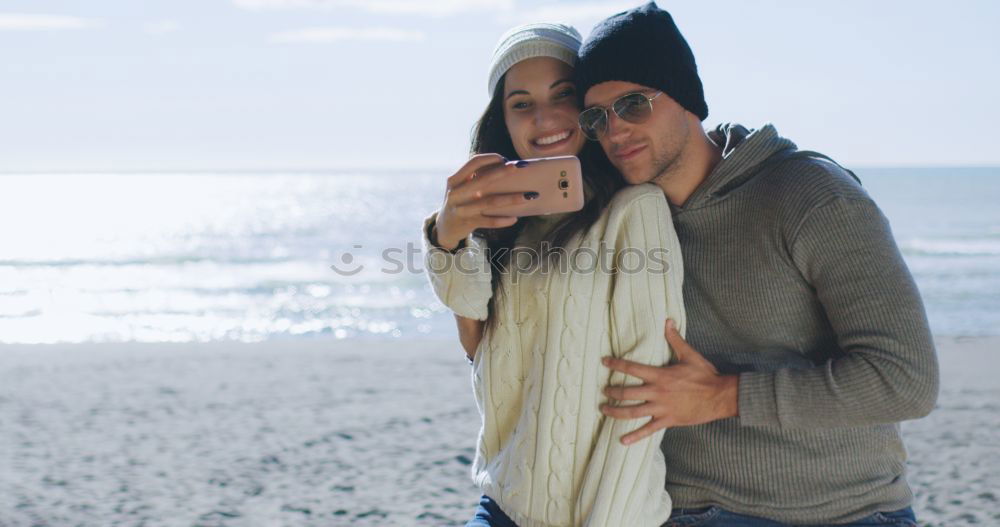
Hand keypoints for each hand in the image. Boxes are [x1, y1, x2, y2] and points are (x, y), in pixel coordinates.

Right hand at [434, 154, 529, 249]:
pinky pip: (489, 221)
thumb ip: (475, 177)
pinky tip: (514, 218)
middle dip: (501, 173)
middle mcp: (456, 194)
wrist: (445, 227)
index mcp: (454, 180)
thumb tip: (505, 167)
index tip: (504, 159)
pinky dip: (502, 220)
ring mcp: (461, 209)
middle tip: (518, 167)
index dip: (489, 159)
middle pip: (482, 180)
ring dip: (510, 199)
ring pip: (489, 202)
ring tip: (528, 196)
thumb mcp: (461, 187)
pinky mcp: (468, 223)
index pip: (472, 163)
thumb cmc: (460, 202)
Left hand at [600, 319, 738, 444]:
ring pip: (633, 412)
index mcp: (660, 375)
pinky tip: (622, 441)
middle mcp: (657, 392)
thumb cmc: (705, 375)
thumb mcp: (689, 355)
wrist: (719, 397)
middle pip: (627, 393)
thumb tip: (668, 320)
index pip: (632, 368)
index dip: (616, 364)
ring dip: (616, 412)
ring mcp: (661, 408)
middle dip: (612, 392)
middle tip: (603, 391)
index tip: (604, 361)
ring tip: (604, 409)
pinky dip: (635, 436)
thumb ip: (675, 339)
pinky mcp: (667, 420)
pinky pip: (648, 430)